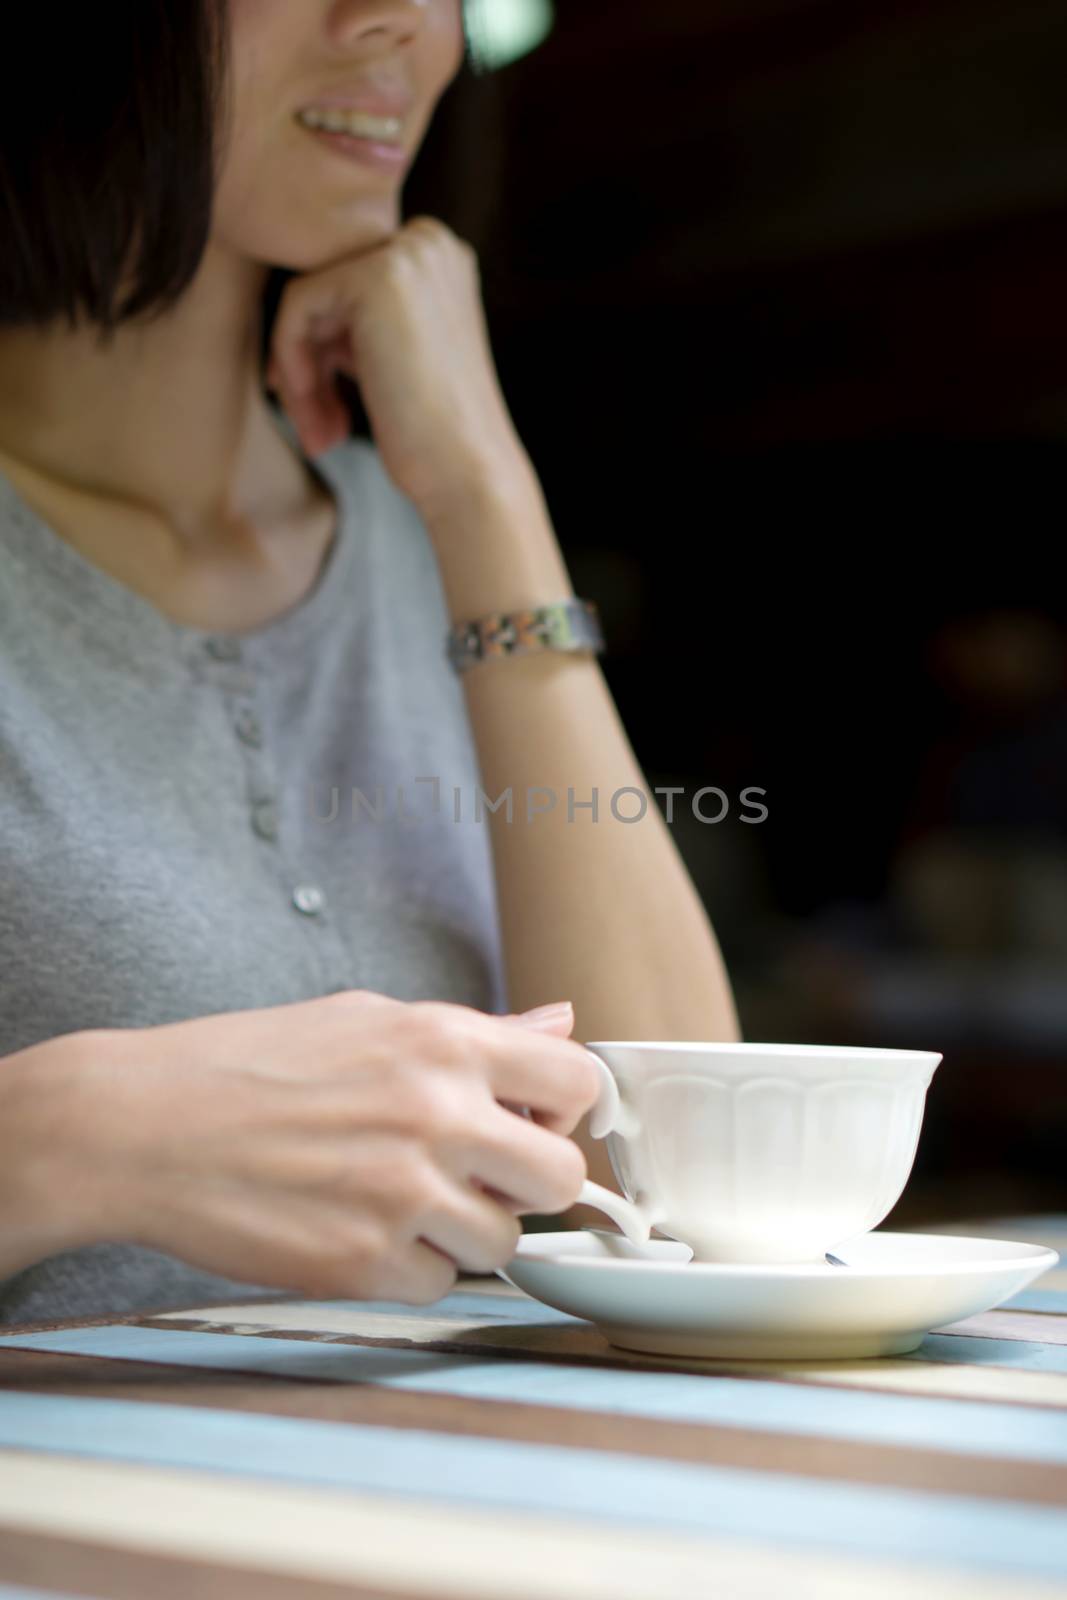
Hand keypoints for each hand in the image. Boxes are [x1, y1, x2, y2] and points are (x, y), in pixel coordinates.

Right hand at [56, 991, 598, 1302]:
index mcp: (442, 1041)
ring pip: (504, 1244)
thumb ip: (474, 1031)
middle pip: (562, 1178)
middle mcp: (435, 1114)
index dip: (565, 1108)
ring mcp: (401, 1193)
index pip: (579, 1081)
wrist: (141, 1125)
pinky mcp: (361, 1263)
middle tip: (479, 1174)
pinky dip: (409, 1267)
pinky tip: (357, 1228)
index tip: (538, 1120)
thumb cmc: (247, 1063)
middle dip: (529, 1183)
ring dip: (464, 1231)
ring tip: (398, 1198)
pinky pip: (438, 1286)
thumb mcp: (365, 1018)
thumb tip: (561, 1022)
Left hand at [267, 217, 527, 520]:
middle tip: (320, 432)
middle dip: (310, 364)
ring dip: (300, 377)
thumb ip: (362, 323)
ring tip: (319, 436)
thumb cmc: (435, 436)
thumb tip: (296, 310)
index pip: (347, 288)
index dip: (325, 350)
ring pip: (305, 303)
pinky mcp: (375, 278)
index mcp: (440, 258)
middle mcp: (429, 242)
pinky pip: (295, 309)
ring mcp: (405, 253)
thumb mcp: (399, 359)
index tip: (326, 411)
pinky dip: (293, 367)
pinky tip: (318, 420)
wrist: (469, 474)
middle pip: (324, 291)